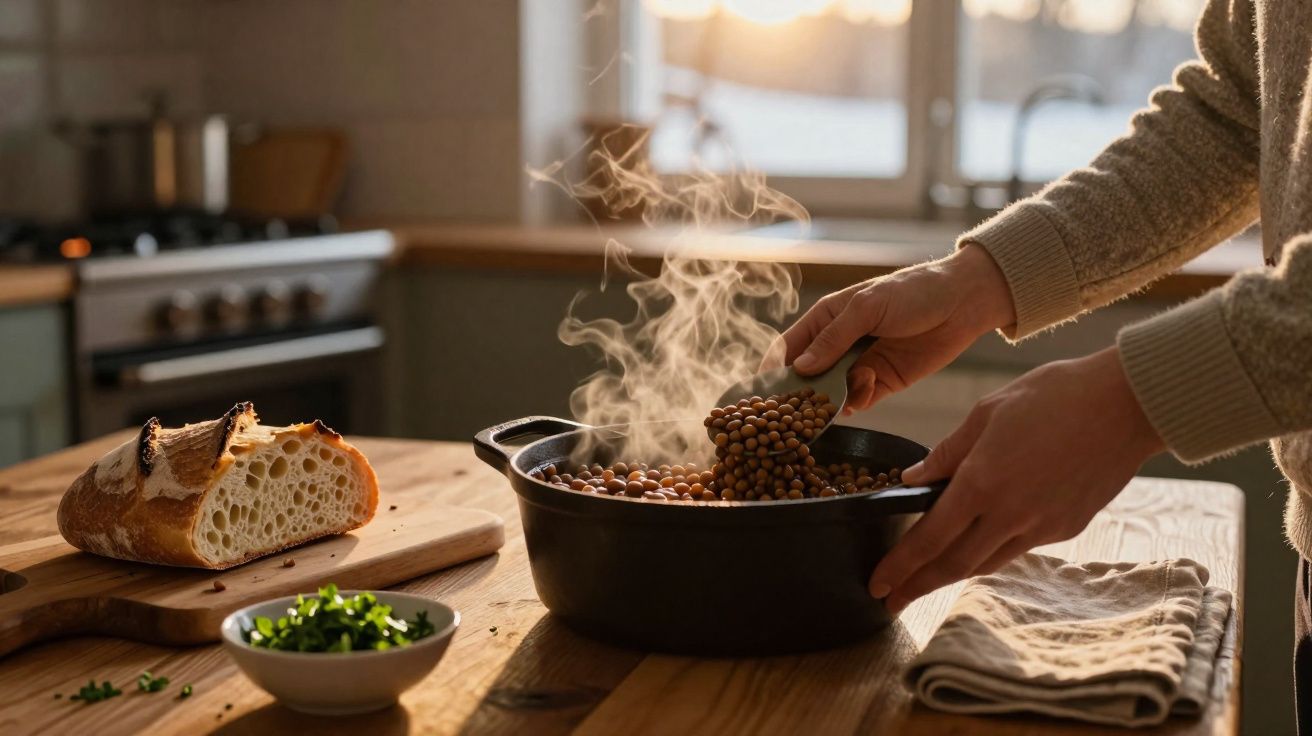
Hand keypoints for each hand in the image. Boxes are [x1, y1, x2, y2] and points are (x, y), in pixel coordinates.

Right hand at [775, 245, 1014, 412]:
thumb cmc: (914, 292)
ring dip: (830, 400)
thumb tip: (800, 368)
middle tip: (790, 414)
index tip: (760, 394)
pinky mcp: (883, 383)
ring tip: (834, 403)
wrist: (964, 303)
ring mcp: (860, 365)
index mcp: (827, 319)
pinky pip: (860, 400)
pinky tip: (863, 394)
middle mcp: (839, 345)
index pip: (788, 347)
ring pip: (831, 393)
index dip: (772, 370)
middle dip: (798, 395)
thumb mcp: (868, 307)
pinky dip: (857, 402)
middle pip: (807, 377)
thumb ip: (834, 338)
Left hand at [869, 346, 1165, 612]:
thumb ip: (947, 452)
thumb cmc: (1054, 395)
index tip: (878, 584)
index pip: (929, 538)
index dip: (900, 566)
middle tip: (890, 600)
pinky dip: (991, 553)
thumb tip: (913, 478)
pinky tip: (978, 547)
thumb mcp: (986, 412)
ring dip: (953, 574)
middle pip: (954, 564)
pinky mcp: (1067, 527)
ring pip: (987, 562)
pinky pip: (1018, 548)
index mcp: (982, 483)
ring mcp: (1042, 526)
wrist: (1127, 405)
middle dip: (918, 586)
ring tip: (926, 580)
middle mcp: (1010, 514)